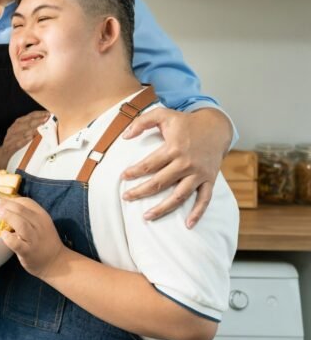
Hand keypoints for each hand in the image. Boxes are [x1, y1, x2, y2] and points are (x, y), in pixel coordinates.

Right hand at [0, 110, 49, 168]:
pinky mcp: (9, 149)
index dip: (38, 114)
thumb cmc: (14, 144)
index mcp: (17, 125)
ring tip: (39, 127)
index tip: (47, 114)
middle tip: (46, 119)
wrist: (0, 156)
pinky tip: (29, 138)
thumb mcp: (22, 135)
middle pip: (25, 123)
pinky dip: (23, 140)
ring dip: (30, 129)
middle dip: (36, 120)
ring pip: (20, 132)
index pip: (28, 117)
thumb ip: (32, 129)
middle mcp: (13, 130)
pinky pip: (16, 144)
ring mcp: (10, 139)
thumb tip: (47, 126)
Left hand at [0, 197, 64, 278]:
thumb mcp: (40, 223)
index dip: (12, 200)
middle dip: (7, 205)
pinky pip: (17, 243)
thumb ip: (27, 215)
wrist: (56, 262)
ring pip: (21, 224)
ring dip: (8, 217)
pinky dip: (8, 238)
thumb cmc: (44, 241)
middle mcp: (39, 225)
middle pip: (21, 210)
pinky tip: (3, 234)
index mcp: (42, 216)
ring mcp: (34, 239)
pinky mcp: (28, 252)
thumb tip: (6, 205)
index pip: (27, 202)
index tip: (1, 201)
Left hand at [121, 108, 230, 227]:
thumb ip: (142, 121)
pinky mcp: (210, 180)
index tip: (123, 177)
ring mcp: (199, 173)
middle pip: (160, 182)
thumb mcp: (163, 114)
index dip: (134, 172)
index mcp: (174, 148)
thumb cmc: (186, 122)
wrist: (216, 127)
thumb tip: (125, 136)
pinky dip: (198, 213)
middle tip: (126, 198)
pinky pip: (204, 200)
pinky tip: (188, 225)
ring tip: (147, 216)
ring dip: (163, 208)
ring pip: (179, 195)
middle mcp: (186, 163)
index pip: (149, 164)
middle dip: (141, 192)